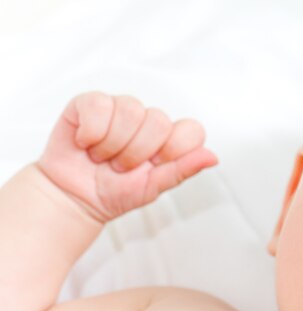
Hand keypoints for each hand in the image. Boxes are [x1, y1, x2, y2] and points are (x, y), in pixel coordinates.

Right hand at [37, 92, 217, 222]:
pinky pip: (99, 105)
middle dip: (137, 153)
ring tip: (103, 157)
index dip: (174, 149)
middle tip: (121, 167)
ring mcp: (119, 109)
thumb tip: (213, 157)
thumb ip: (182, 170)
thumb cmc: (115, 193)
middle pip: (160, 121)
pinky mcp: (90, 104)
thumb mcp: (152, 188)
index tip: (155, 165)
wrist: (74, 198)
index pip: (191, 129)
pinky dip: (91, 132)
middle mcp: (147, 120)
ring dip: (113, 145)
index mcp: (169, 139)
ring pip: (130, 110)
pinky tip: (86, 143)